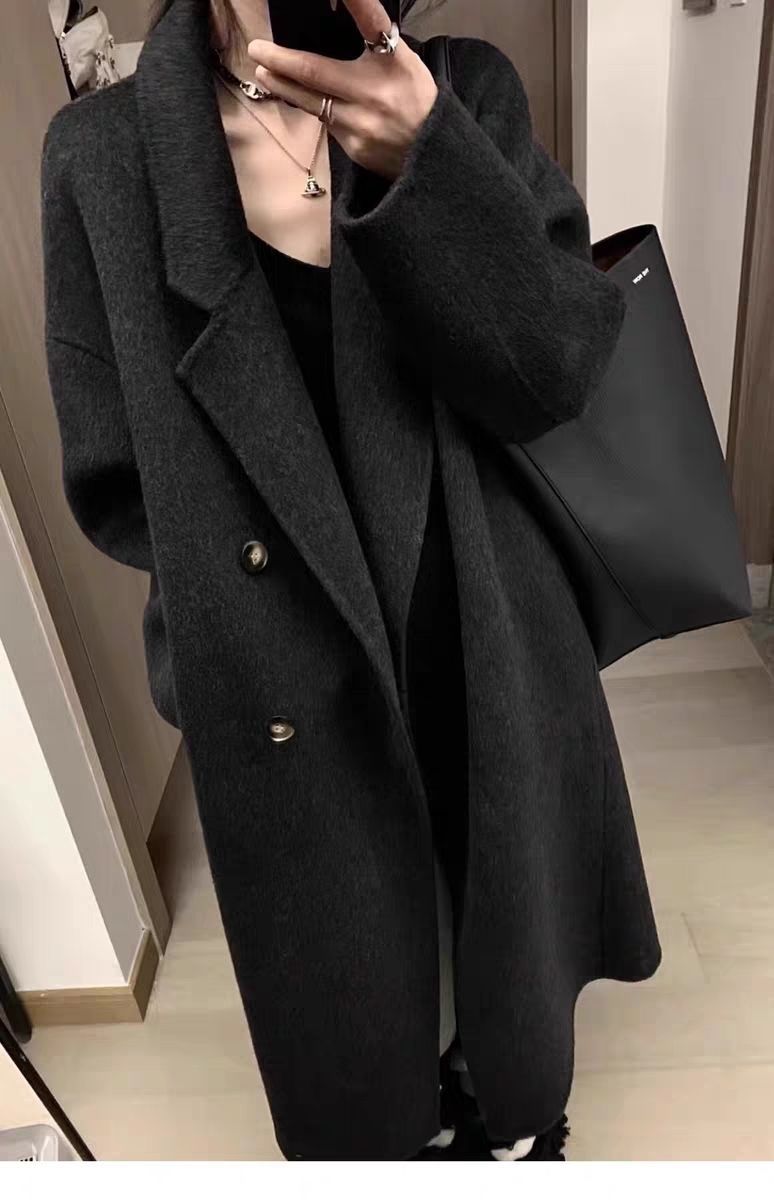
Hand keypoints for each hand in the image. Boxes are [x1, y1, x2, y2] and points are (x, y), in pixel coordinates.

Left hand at [247, 0, 438, 180]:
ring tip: (264, 73)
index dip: (356, 3)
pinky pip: (325, 122)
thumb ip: (375, 39)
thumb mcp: (404, 61)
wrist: (432, 155)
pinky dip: (312, 108)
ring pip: (311, 102)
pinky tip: (302, 99)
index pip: (371, 23)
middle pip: (316, 72)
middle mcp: (375, 92)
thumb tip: (346, 9)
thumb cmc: (416, 100)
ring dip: (284, 86)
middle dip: (281, 60)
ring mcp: (361, 123)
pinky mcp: (353, 147)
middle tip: (257, 50)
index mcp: (394, 62)